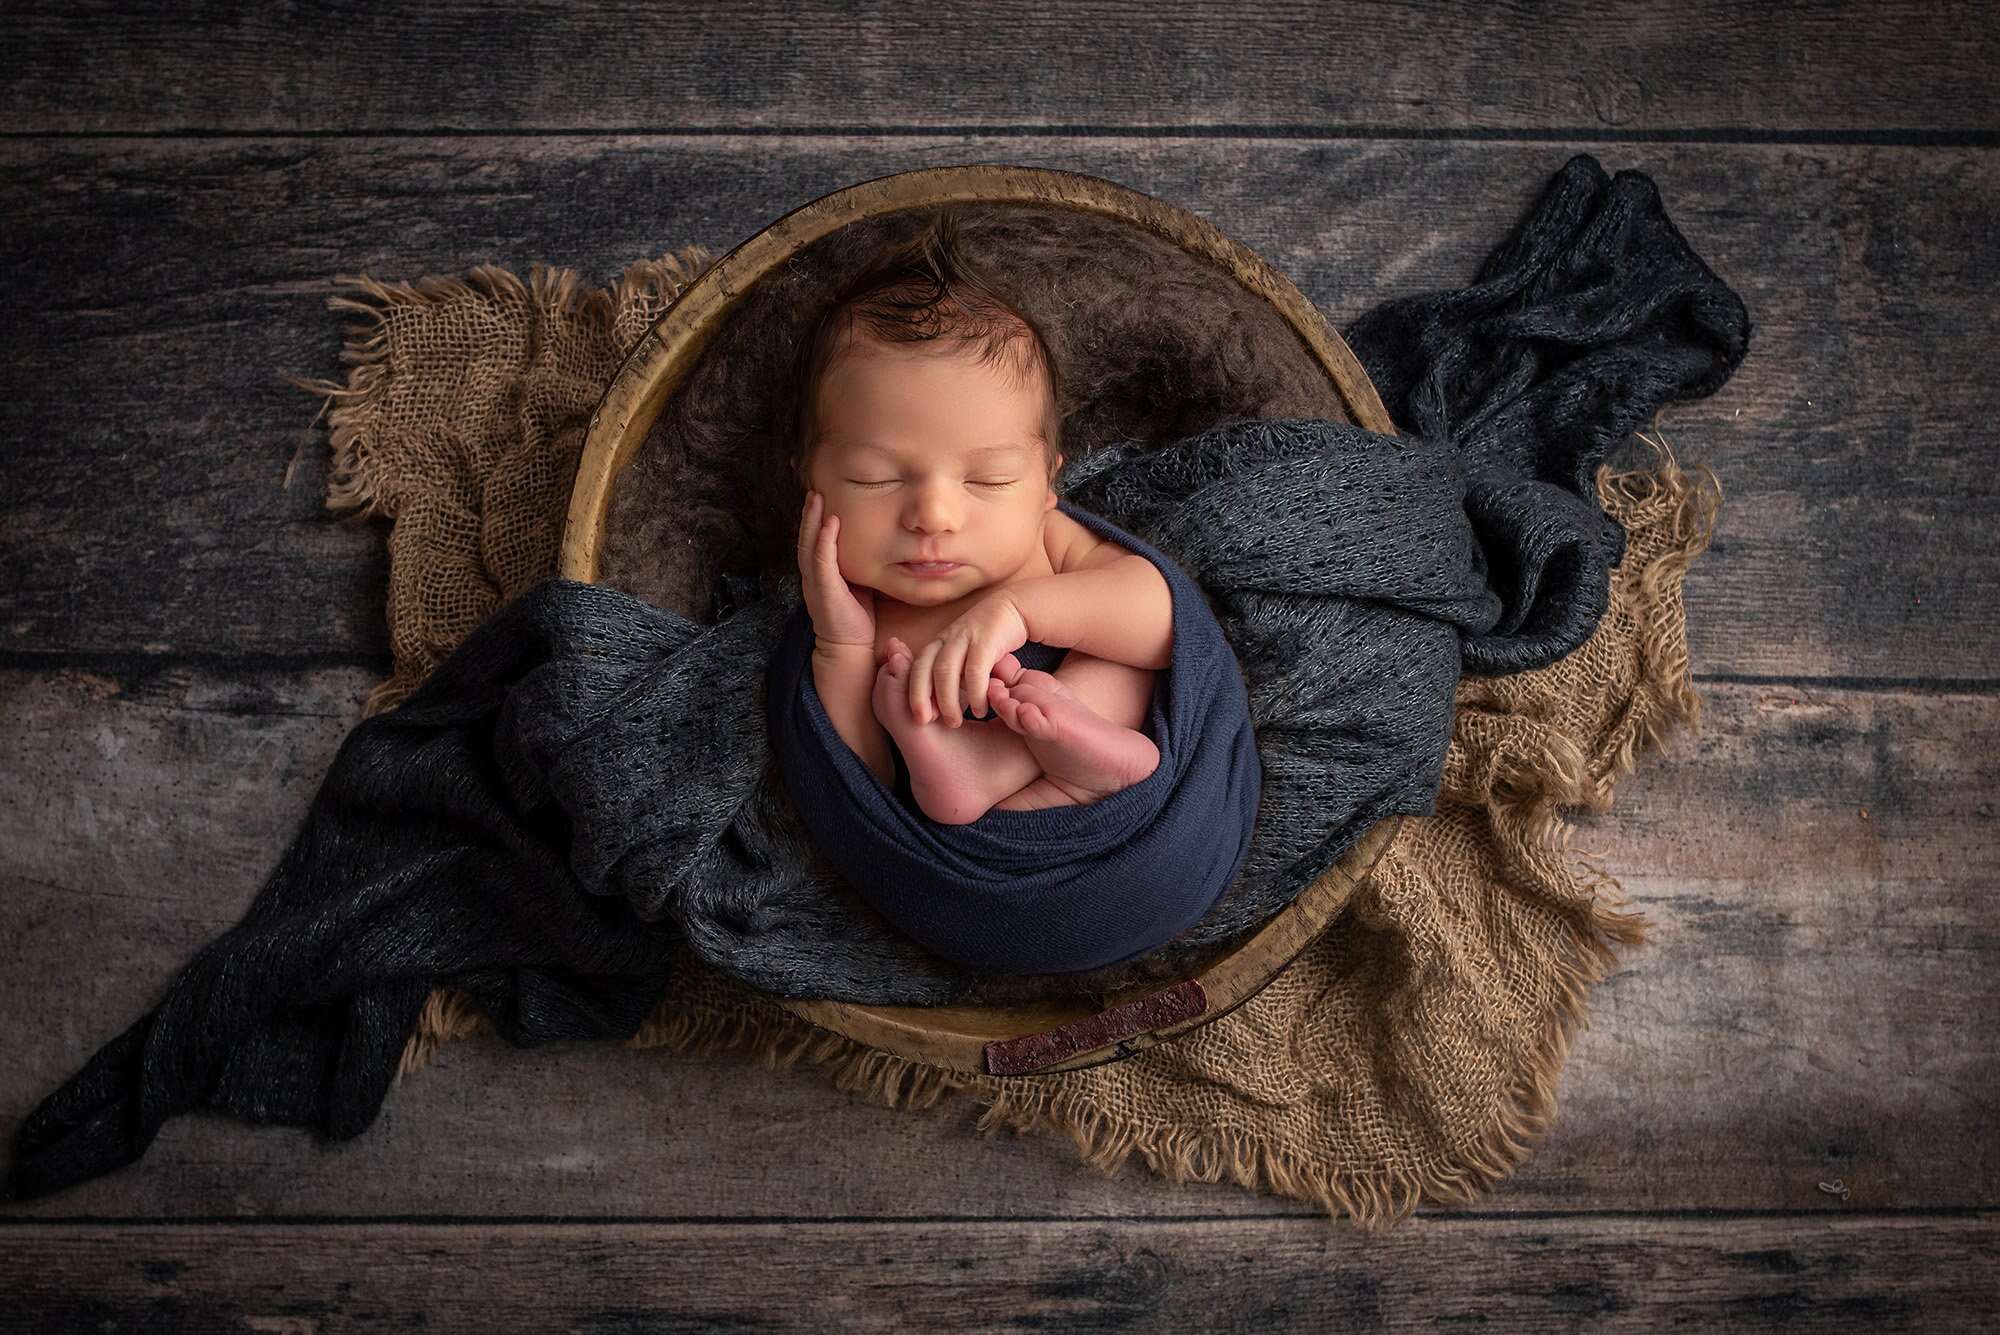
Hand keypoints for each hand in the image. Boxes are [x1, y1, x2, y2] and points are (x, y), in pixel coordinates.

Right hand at [796, 490, 875, 650]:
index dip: (814, 520)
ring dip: (812, 521)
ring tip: (816, 499)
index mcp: (820, 573)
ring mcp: (816, 582)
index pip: (813, 541)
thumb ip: (857, 567)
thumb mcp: (857, 585)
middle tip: (814, 490)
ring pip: (809, 545)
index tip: (820, 497)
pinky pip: (821, 561)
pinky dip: (823, 541)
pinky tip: (828, 525)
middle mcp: (813, 575)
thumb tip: (875, 547)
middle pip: (806, 538)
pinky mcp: (824, 590)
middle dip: (809, 513)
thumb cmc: (855, 617)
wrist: (847, 647)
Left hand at [908, 592, 1029, 726]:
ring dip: (946, 698)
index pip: (917, 667)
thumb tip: (939, 706)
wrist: (1016, 608)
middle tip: (925, 721)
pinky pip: (975, 669)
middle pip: (924, 667)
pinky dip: (975, 692)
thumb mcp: (965, 657)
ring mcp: (966, 636)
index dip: (913, 692)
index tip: (919, 717)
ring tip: (953, 721)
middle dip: (920, 695)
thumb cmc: (990, 641)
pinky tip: (980, 710)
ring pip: (945, 669)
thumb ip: (952, 675)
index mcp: (939, 643)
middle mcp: (948, 638)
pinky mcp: (987, 638)